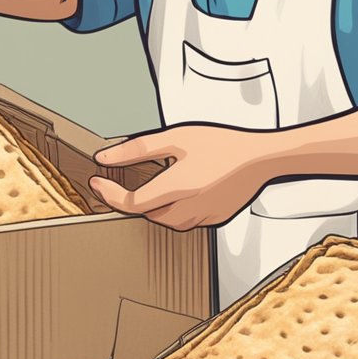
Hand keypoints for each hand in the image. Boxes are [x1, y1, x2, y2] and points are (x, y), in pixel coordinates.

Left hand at [88, 124, 278, 230]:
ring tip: (153, 185)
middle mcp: (188, 209)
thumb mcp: (176, 137)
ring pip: (166, 221)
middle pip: (147, 214)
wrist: (260, 158)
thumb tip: (106, 157)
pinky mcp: (214, 219)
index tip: (97, 183)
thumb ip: (137, 149)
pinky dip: (175, 209)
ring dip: (153, 207)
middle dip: (132, 200)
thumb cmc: (223, 144)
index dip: (109, 194)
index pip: (130, 203)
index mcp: (176, 188)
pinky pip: (186, 220)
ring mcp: (202, 218)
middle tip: (121, 182)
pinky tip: (180, 191)